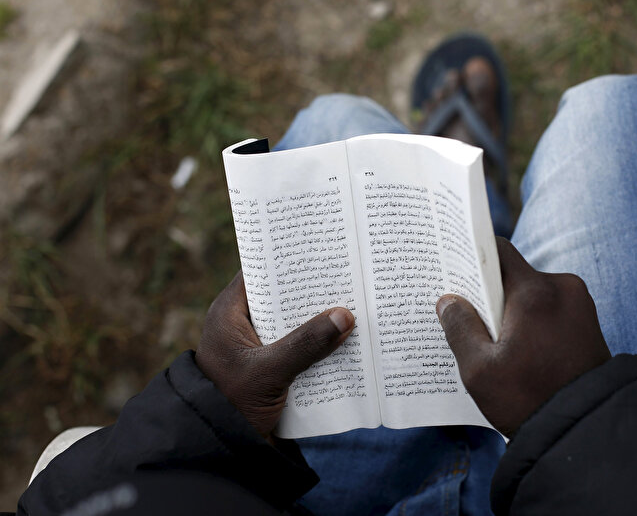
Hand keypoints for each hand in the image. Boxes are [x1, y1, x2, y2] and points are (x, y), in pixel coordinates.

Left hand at [196, 271, 354, 437]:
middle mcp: (245, 323)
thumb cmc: (230, 405)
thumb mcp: (268, 373)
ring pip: (297, 321)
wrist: (218, 452)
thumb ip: (305, 344)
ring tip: (358, 301)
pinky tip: (351, 339)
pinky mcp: (275, 366)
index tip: (320, 244)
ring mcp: (261, 346)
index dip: (288, 256)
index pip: (260, 269)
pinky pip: (303, 346)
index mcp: (230, 312)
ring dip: (322, 318)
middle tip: (350, 271)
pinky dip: (322, 344)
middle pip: (284, 295)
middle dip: (315, 288)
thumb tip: (345, 315)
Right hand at [437, 238, 610, 436]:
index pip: (497, 251)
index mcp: (535, 292)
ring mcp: (580, 305)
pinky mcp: (589, 324)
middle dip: (489, 292)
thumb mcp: (479, 370)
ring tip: (492, 340)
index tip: (452, 267)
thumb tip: (449, 301)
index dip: (470, 255)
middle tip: (464, 313)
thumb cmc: (530, 401)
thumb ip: (459, 328)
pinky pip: (550, 310)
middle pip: (514, 274)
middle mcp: (563, 288)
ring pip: (533, 294)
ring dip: (512, 310)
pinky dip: (532, 322)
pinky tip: (518, 349)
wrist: (587, 432)